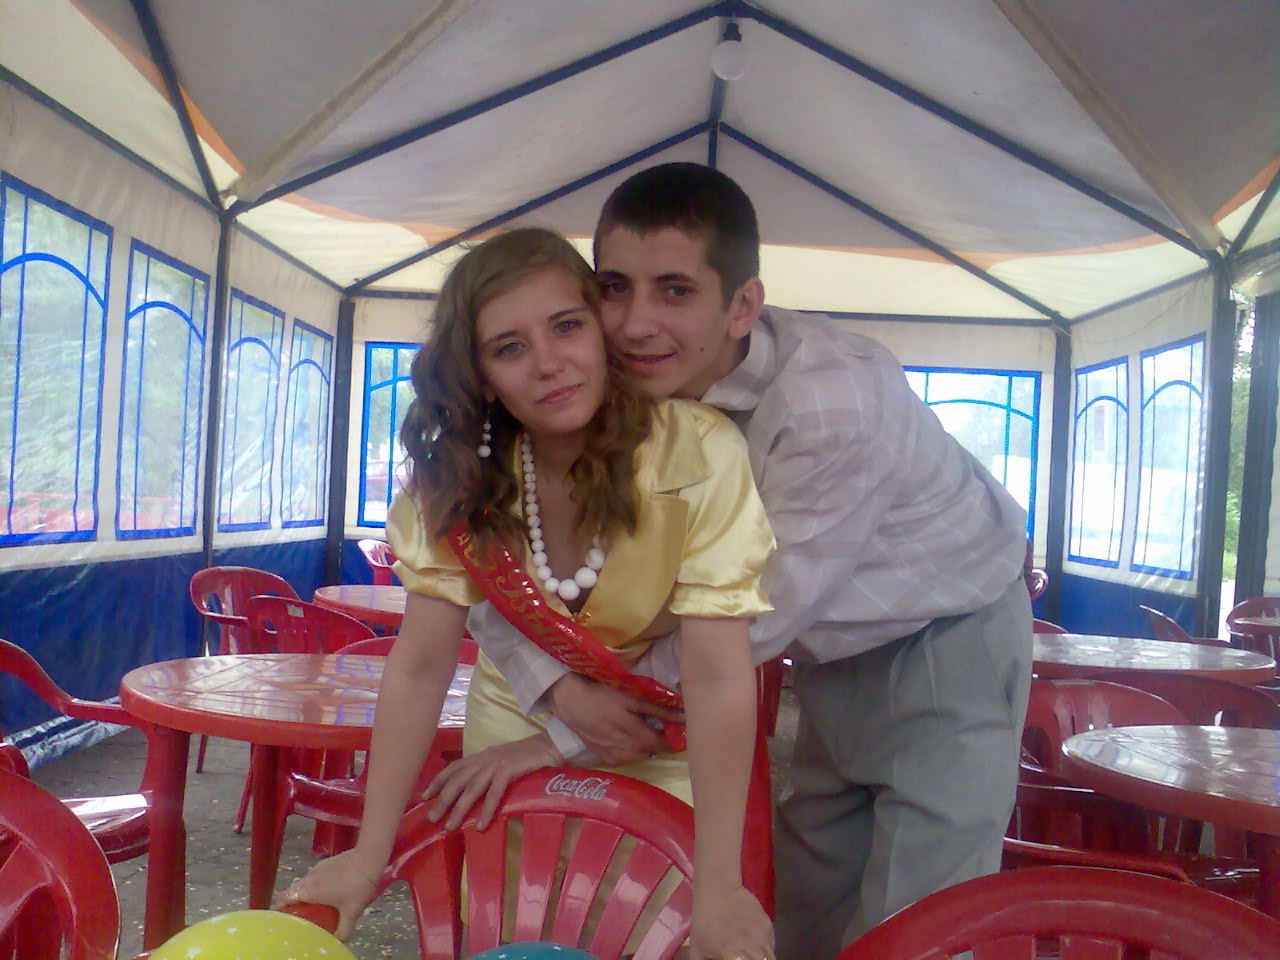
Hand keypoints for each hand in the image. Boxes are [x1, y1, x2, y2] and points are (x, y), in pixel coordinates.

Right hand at [272, 849, 381, 940]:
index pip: (282, 898)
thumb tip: (338, 941)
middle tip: (303, 916)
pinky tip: (331, 891)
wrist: (368, 858)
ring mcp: (316, 868)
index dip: (279, 908)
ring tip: (317, 906)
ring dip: (307, 894)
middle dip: (294, 904)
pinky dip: (316, 885)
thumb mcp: (352, 913)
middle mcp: (308, 878)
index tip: (285, 918)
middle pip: (292, 892)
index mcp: (308, 890)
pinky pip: (314, 877)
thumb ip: (343, 931)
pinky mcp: (326, 862)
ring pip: (304, 884)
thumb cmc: (357, 886)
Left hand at [423, 734, 560, 830]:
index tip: (423, 797)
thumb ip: (486, 770)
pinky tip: (480, 825)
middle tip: (431, 818)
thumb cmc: (526, 756)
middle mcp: (484, 759)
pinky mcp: (510, 770)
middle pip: (458, 780)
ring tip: (451, 827)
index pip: (453, 768)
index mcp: (481, 756)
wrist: (550, 745)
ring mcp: (496, 764)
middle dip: (442, 800)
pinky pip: (495, 793)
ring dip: (460, 809)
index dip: (437, 782)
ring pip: (472, 788)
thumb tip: (471, 789)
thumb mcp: (500, 760)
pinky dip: (486, 809)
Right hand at [547, 674, 683, 765]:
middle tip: (660, 724)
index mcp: (638, 738)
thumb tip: (683, 715)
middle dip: (659, 740)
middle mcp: (629, 753)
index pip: (665, 745)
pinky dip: (630, 749)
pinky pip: (626, 758)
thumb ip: (659, 710)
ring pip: (640, 755)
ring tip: (641, 728)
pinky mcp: (605, 759)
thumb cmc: (602, 696)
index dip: (675, 738)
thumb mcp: (632, 700)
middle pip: (653, 751)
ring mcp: (616, 758)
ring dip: (644, 745)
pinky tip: (624, 736)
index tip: (679, 728)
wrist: (570, 702)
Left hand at [689, 884, 774, 959]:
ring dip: (762, 958)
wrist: (718, 890)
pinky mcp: (769, 926)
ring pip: (770, 957)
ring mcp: (762, 936)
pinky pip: (771, 945)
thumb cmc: (704, 922)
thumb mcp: (697, 950)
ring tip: (750, 953)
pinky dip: (765, 949)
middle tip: (744, 958)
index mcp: (731, 954)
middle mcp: (751, 946)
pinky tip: (754, 943)